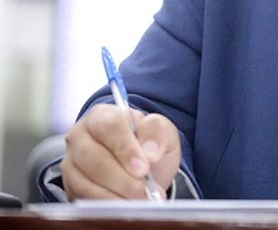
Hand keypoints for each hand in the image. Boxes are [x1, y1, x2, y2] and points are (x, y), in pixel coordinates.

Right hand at [60, 103, 180, 199]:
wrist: (142, 164)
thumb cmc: (148, 143)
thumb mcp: (162, 131)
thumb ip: (158, 132)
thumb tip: (150, 152)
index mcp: (103, 115)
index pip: (109, 127)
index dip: (126, 148)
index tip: (143, 168)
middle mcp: (80, 136)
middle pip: (94, 158)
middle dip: (122, 178)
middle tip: (145, 191)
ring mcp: (72, 162)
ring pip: (87, 182)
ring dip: (116, 195)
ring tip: (141, 200)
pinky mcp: (70, 186)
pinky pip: (84, 199)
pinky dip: (107, 205)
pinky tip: (126, 206)